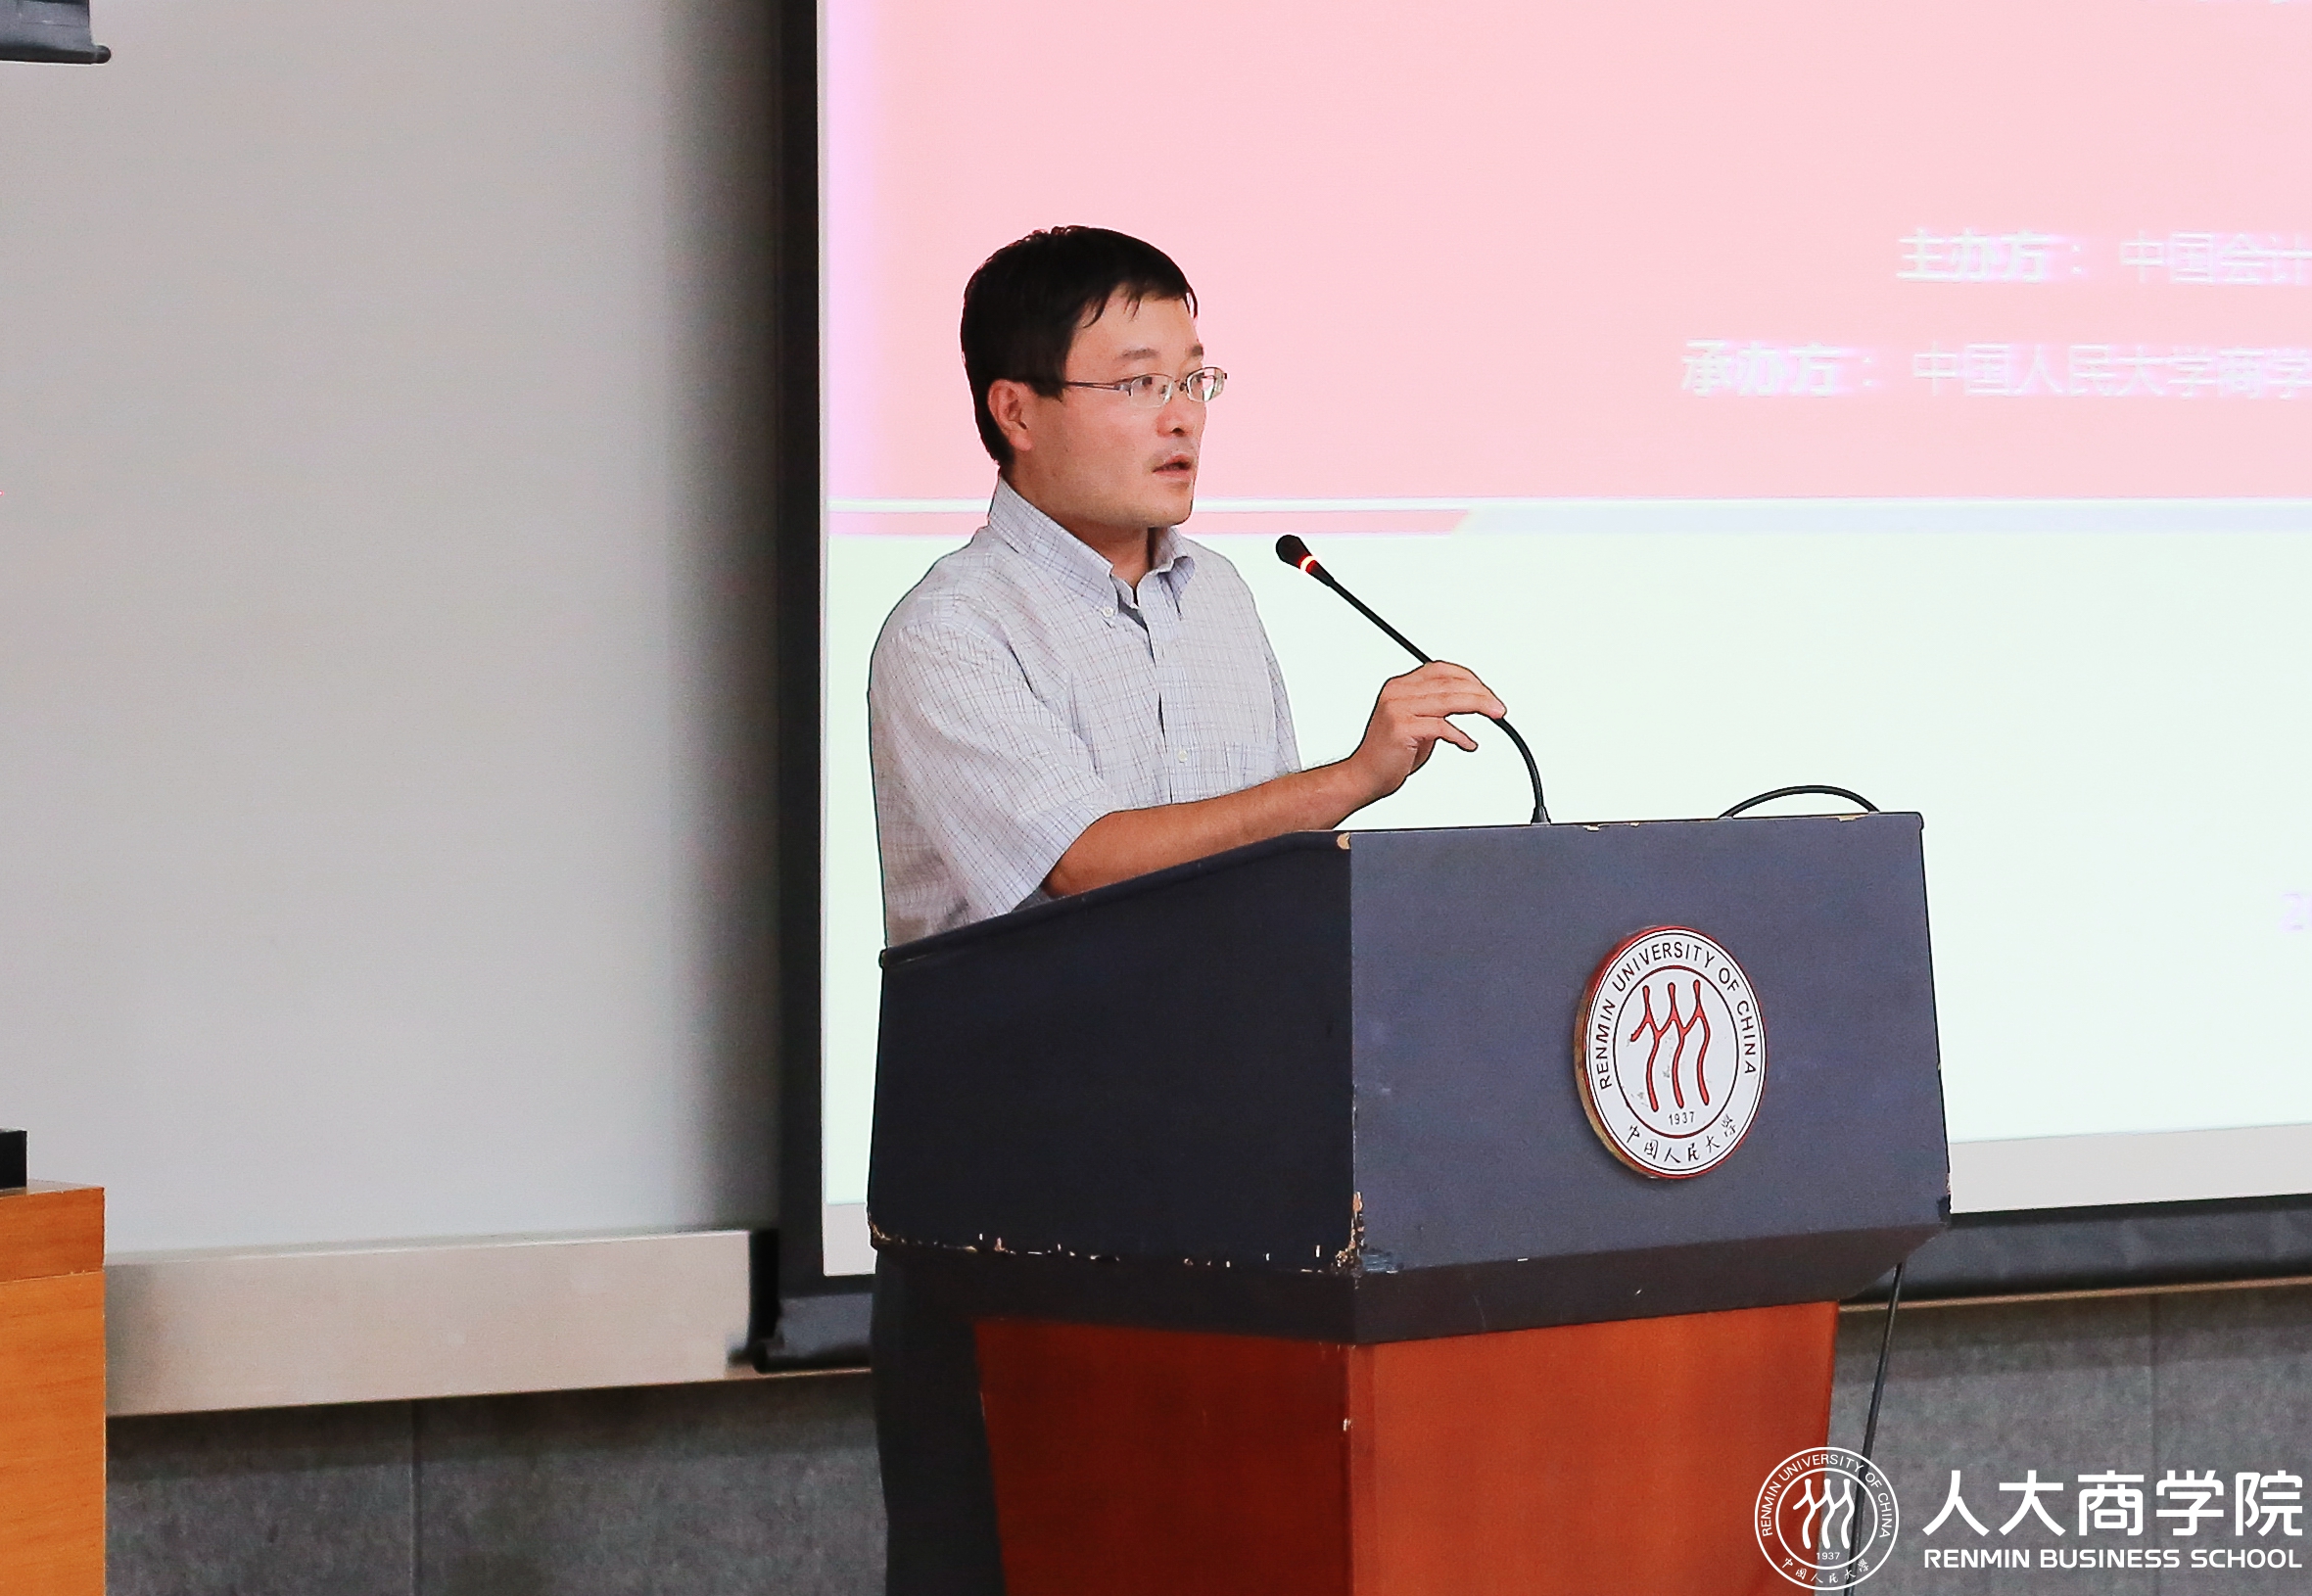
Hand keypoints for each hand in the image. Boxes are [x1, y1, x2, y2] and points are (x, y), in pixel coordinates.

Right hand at [1345, 661, 1506, 803]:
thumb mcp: (1416, 721)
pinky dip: (1460, 736)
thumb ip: (1437, 708)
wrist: (1364, 776)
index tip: (1488, 693)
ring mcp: (1397, 708)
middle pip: (1449, 683)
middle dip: (1481, 693)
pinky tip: (1468, 744)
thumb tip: (1470, 701)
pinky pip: (1441, 727)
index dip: (1469, 678)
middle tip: (1499, 707)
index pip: (1441, 670)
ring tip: (1496, 715)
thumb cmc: (1390, 752)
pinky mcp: (1401, 728)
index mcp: (1400, 686)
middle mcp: (1397, 692)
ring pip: (1449, 700)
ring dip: (1478, 706)